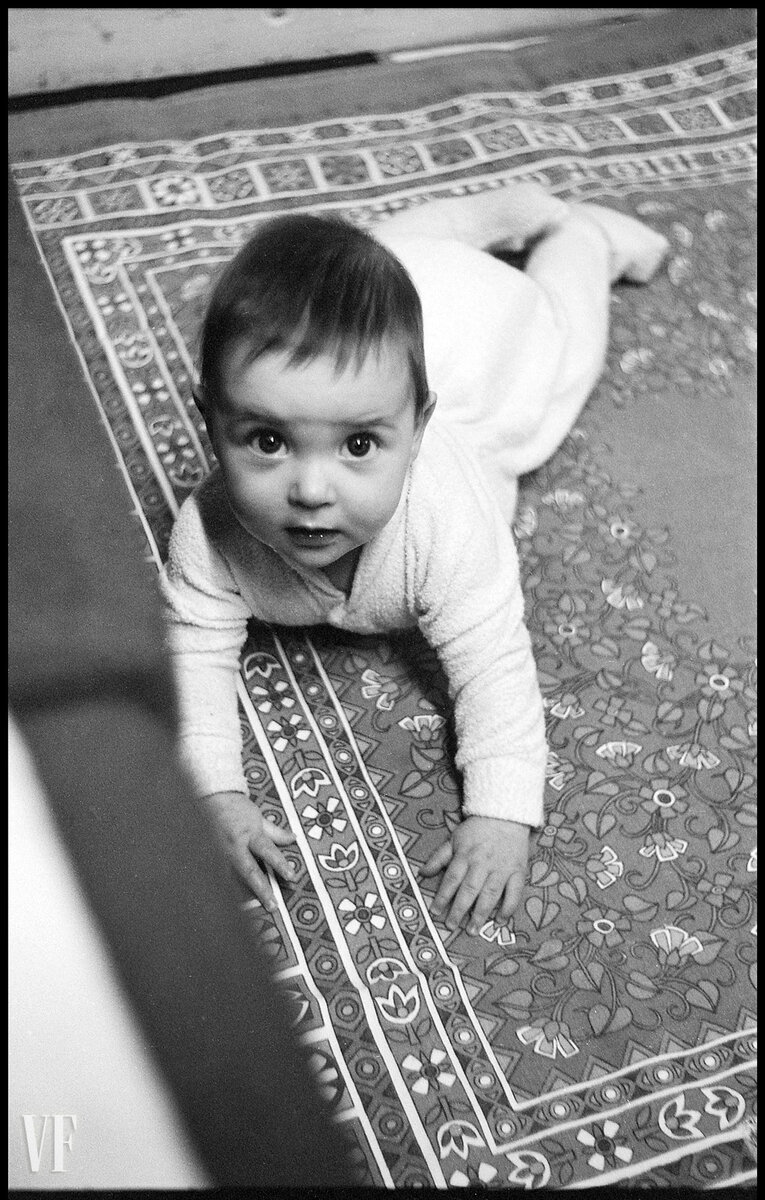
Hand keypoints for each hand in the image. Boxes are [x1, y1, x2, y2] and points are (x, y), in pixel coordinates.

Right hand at [202, 791, 296, 909]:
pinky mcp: (212, 861)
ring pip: (233, 880)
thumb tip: (294, 839)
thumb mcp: (259, 818)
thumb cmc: (237, 809)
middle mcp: (234, 847)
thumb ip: (276, 833)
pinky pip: (222, 880)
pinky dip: (230, 893)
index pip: (267, 851)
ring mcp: (221, 856)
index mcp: (249, 834)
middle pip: (249, 871)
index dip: (280, 864)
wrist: (211, 801)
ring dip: (244, 897)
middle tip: (273, 906)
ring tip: (255, 912)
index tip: (292, 877)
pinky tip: (237, 906)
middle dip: (262, 890)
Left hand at [419, 816, 528, 935]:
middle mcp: (483, 863)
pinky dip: (508, 908)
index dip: (442, 896)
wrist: (506, 816)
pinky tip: (500, 921)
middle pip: (470, 889)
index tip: (435, 912)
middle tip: (451, 926)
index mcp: (466, 855)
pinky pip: (514, 893)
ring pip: (491, 894)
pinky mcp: (518, 871)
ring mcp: (502, 868)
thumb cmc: (477, 830)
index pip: (452, 879)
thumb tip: (422, 873)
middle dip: (459, 910)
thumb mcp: (454, 838)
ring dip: (481, 914)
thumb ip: (438, 857)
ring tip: (472, 930)